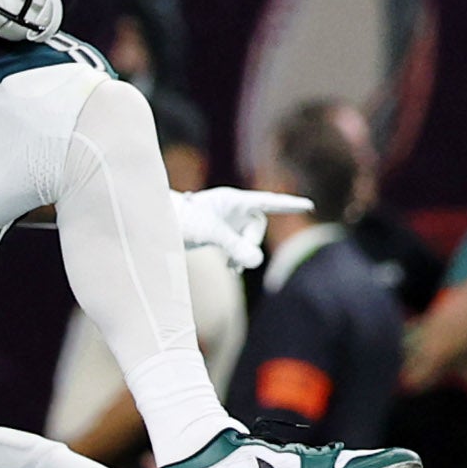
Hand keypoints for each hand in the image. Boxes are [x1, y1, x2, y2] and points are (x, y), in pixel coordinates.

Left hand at [173, 185, 311, 270]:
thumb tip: (258, 263)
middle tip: (238, 261)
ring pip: (248, 238)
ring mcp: (227, 220)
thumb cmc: (182, 221)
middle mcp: (232, 208)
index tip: (308, 205)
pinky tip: (232, 269)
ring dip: (245, 253)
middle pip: (258, 225)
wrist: (157, 226)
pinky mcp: (221, 232)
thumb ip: (235, 247)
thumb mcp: (211, 234)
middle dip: (252, 243)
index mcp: (233, 199)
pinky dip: (237, 257)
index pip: (268, 202)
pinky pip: (239, 245)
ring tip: (234, 269)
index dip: (289, 205)